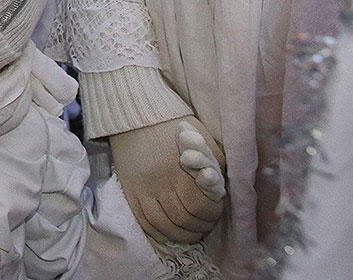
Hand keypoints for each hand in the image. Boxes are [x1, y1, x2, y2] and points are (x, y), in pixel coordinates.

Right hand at [111, 117, 225, 243]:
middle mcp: (162, 182)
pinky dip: (160, 233)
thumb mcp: (202, 137)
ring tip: (190, 232)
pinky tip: (170, 231)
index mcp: (182, 168)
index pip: (201, 206)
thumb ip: (215, 162)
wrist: (133, 116)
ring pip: (165, 226)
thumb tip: (221, 188)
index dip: (212, 215)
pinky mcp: (130, 192)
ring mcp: (144, 189)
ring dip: (182, 235)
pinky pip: (146, 222)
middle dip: (199, 227)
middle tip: (204, 225)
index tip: (214, 212)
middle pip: (184, 219)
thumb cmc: (173, 127)